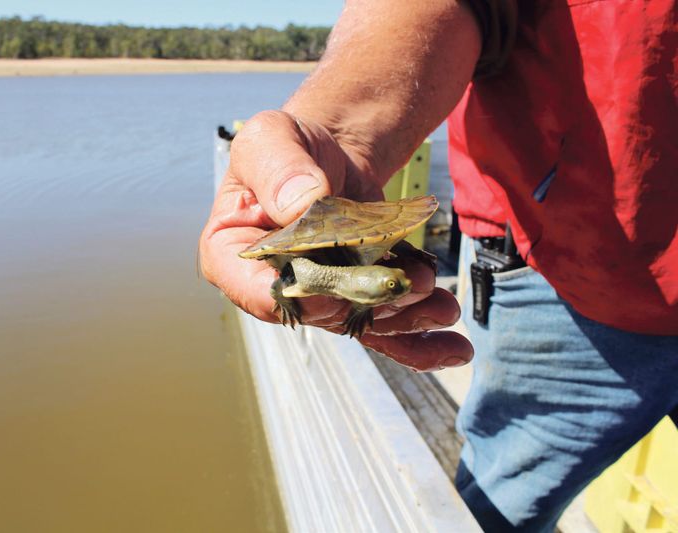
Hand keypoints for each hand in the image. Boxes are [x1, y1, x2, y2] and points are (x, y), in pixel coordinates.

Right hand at [199, 110, 472, 370]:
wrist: (326, 151)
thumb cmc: (288, 144)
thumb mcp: (271, 139)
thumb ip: (279, 169)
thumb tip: (302, 204)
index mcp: (233, 252)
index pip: (256, 289)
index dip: (296, 296)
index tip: (336, 289)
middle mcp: (271, 284)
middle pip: (318, 310)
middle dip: (366, 304)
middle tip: (411, 287)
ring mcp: (315, 296)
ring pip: (358, 322)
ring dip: (403, 318)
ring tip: (442, 307)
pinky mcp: (352, 298)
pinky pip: (381, 327)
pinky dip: (419, 341)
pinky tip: (452, 348)